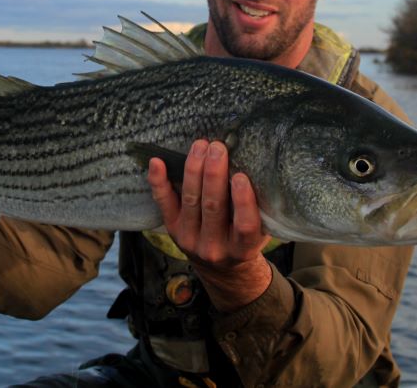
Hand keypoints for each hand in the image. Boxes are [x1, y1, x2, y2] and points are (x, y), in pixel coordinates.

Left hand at [147, 139, 271, 310]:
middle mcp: (214, 247)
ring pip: (191, 200)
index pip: (244, 226)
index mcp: (242, 249)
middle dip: (214, 174)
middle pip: (213, 207)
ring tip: (200, 146)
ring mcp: (189, 238)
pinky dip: (159, 182)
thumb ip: (260, 211)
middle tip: (218, 148)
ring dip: (194, 170)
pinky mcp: (172, 229)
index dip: (242, 201)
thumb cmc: (245, 241)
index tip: (241, 176)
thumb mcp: (260, 233)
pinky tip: (157, 162)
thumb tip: (259, 169)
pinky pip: (164, 203)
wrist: (221, 269)